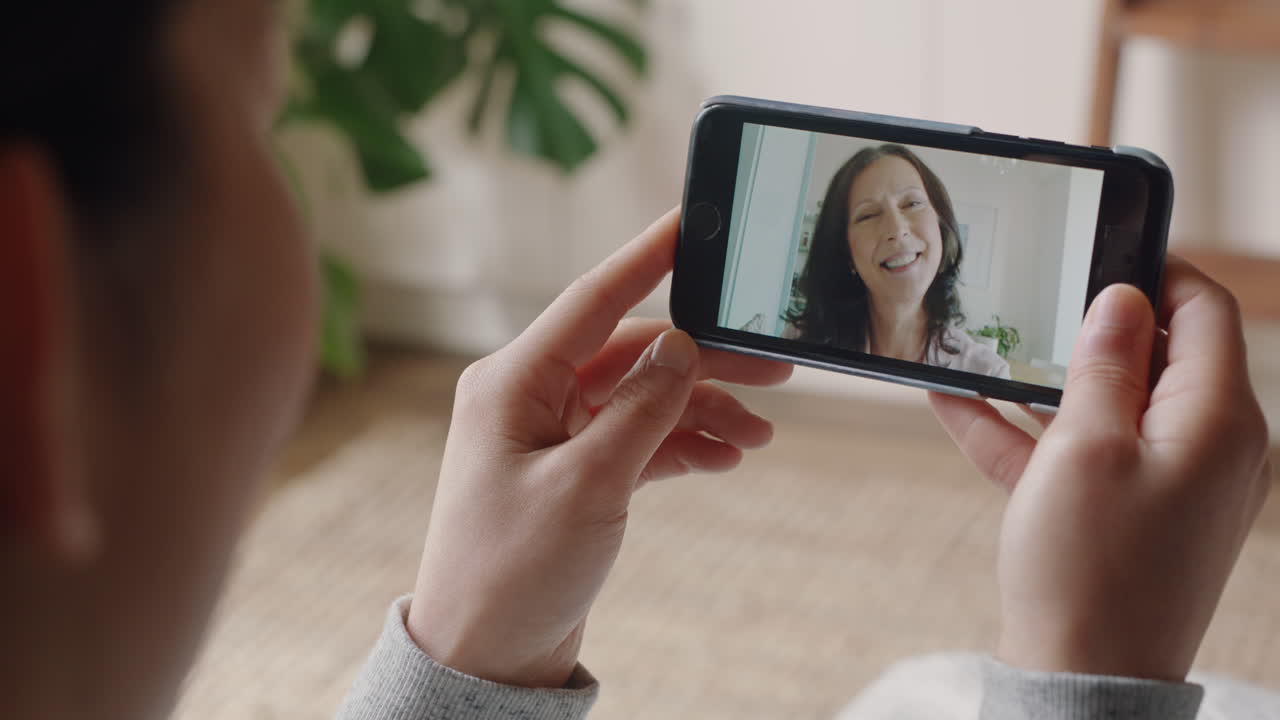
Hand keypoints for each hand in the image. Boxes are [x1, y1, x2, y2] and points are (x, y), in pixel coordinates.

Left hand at [406, 208, 792, 687]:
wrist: (486, 657)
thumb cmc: (514, 572)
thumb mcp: (587, 485)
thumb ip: (642, 409)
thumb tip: (682, 347)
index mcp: (512, 382)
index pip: (594, 300)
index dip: (649, 257)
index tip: (695, 223)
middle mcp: (529, 397)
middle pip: (632, 354)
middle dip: (703, 360)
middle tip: (774, 369)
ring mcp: (550, 436)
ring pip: (642, 397)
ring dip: (701, 409)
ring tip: (760, 432)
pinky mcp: (571, 473)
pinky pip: (636, 438)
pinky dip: (681, 444)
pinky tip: (725, 457)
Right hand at [930, 258, 1271, 681]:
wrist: (1082, 680)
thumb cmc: (1089, 569)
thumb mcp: (1086, 447)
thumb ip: (1105, 364)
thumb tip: (1123, 299)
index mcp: (1217, 420)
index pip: (1204, 312)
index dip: (1154, 271)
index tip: (1098, 250)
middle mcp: (1208, 447)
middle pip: (1156, 356)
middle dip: (1089, 327)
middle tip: (1032, 299)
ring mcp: (1170, 483)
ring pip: (1109, 404)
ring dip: (1046, 379)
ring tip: (981, 347)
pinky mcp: (1130, 514)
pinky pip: (1082, 453)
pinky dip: (1031, 431)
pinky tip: (957, 403)